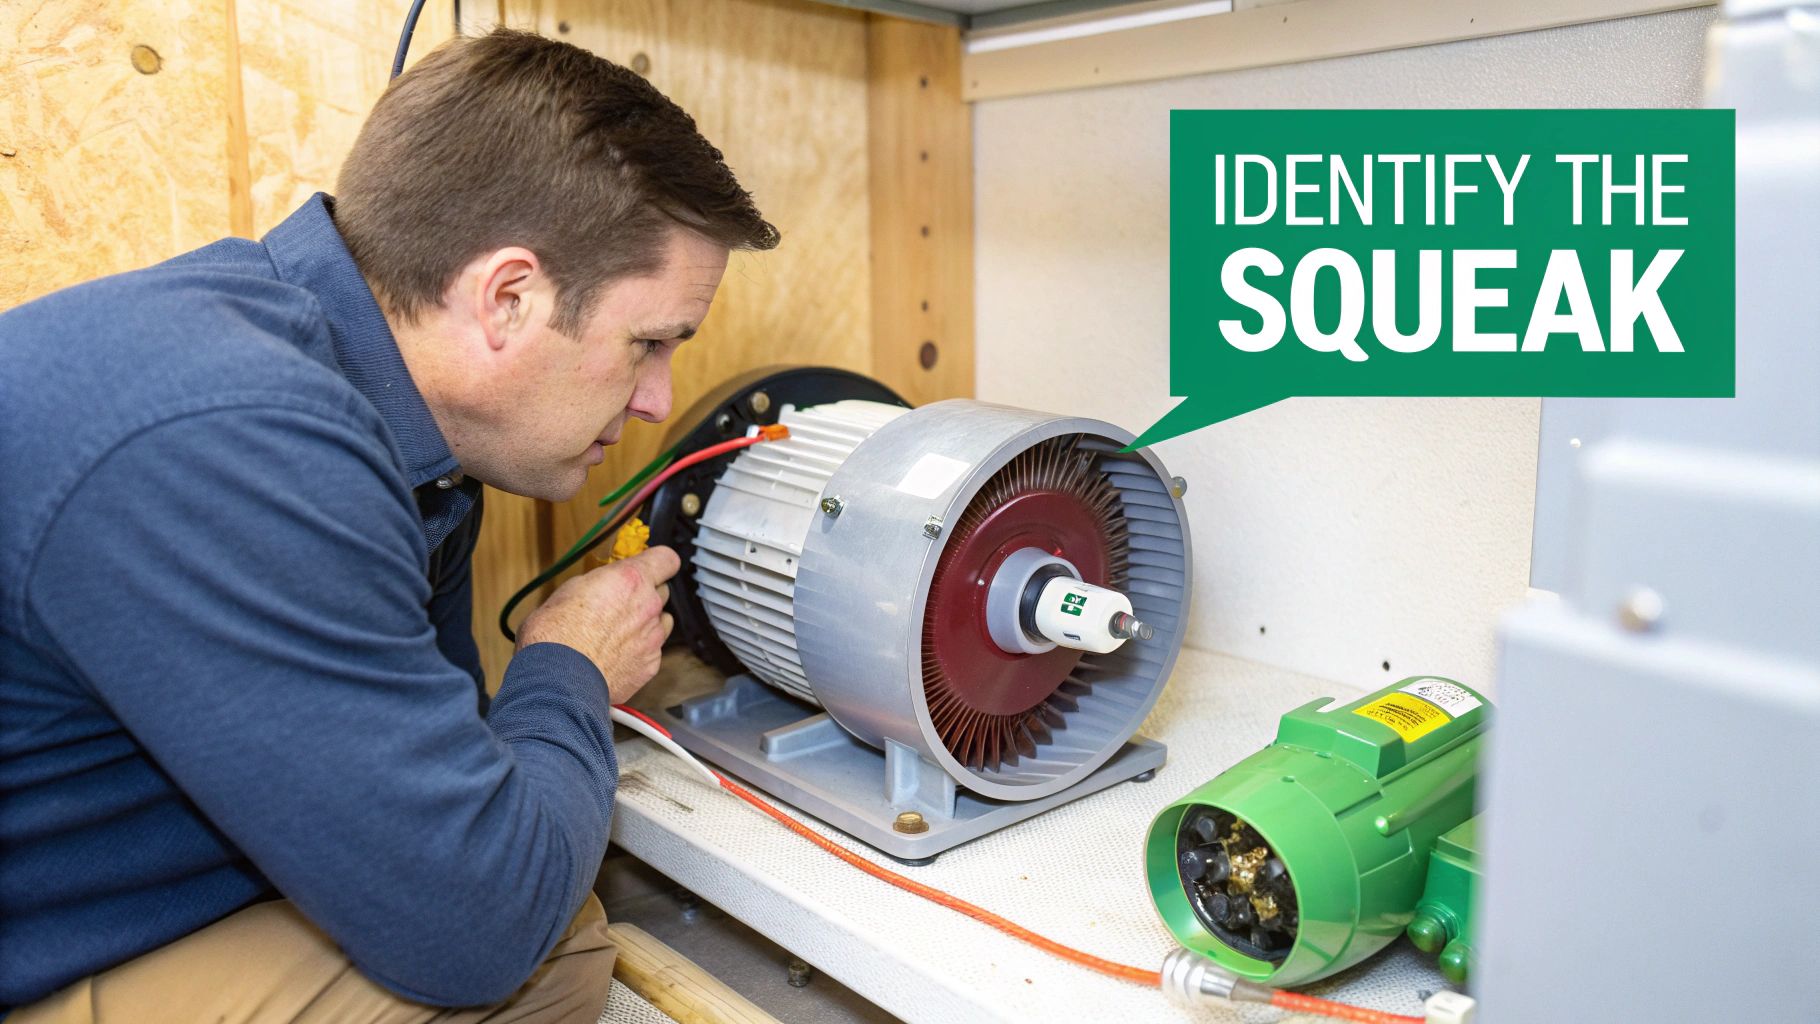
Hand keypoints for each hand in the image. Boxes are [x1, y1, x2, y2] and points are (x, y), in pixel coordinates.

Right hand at [516, 546, 679, 702]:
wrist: (558, 680)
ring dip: (646, 623)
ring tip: (618, 633)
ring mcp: (653, 637)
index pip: (666, 558)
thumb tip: (602, 585)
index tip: (650, 566)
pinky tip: (616, 656)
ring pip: (661, 622)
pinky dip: (640, 651)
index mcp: (630, 580)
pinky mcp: (650, 665)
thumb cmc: (555, 635)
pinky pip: (653, 650)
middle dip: (644, 595)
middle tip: (619, 604)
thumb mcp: (568, 590)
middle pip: (662, 591)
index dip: (658, 562)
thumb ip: (598, 583)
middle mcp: (648, 606)